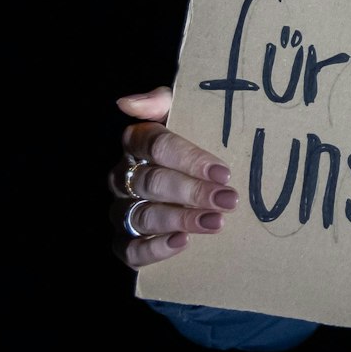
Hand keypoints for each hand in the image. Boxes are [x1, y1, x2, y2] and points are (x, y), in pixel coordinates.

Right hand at [111, 86, 235, 268]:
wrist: (198, 187)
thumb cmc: (193, 145)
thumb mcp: (185, 116)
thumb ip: (162, 102)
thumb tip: (128, 102)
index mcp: (136, 144)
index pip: (155, 145)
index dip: (188, 158)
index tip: (223, 172)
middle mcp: (122, 177)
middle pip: (152, 182)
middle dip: (192, 191)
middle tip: (228, 200)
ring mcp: (121, 210)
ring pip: (143, 216)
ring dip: (181, 219)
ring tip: (216, 222)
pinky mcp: (124, 242)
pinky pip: (130, 249)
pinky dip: (155, 248)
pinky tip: (183, 242)